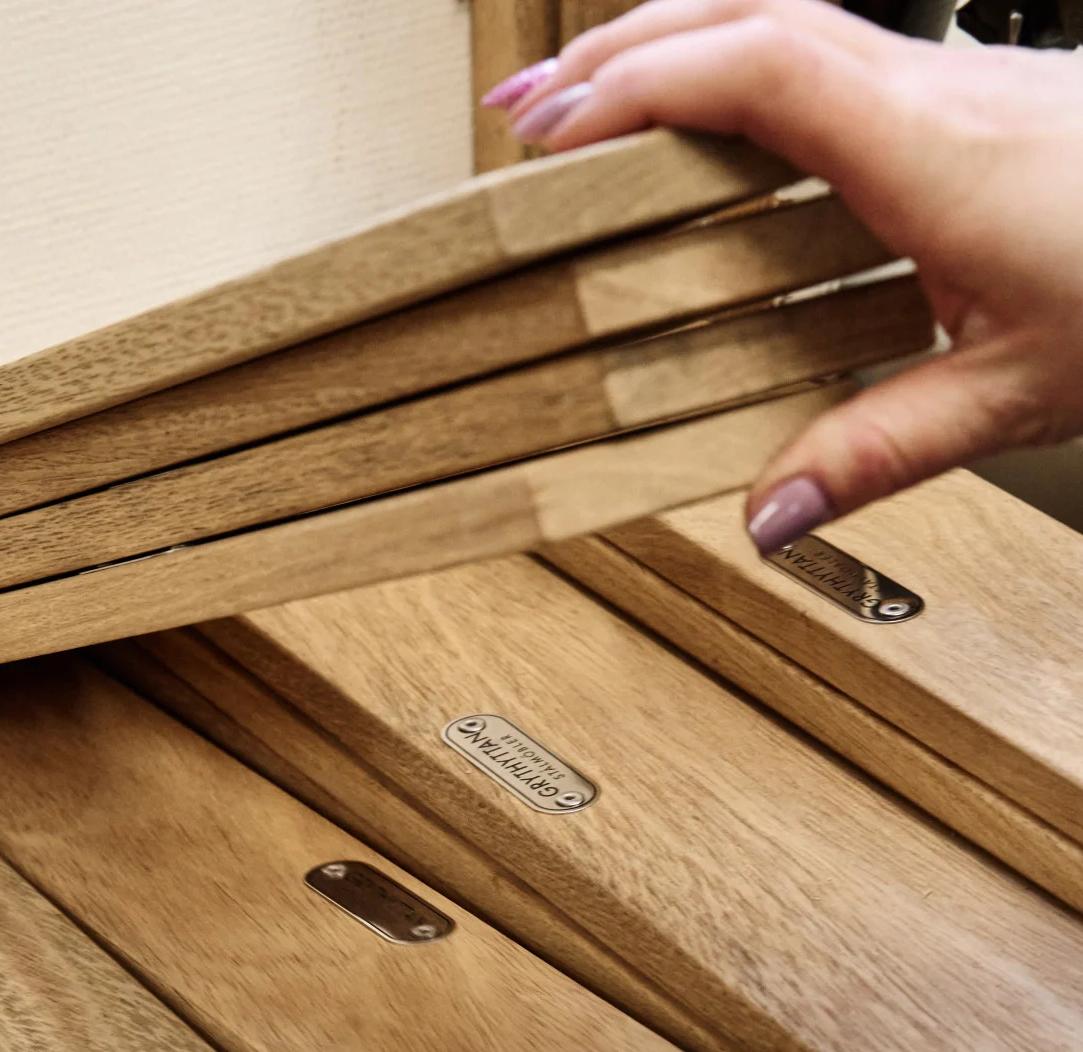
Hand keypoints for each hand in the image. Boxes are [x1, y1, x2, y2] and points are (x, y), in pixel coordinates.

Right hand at [487, 1, 1082, 550]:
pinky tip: (724, 122)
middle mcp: (934, 89)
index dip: (642, 88)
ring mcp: (955, 79)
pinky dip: (747, 69)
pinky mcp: (974, 97)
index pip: (757, 70)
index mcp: (930, 147)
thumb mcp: (1014, 392)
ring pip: (791, 16)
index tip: (554, 131)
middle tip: (531, 110)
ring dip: (682, 43)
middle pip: (751, 13)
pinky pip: (832, 53)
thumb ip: (875, 451)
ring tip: (597, 99)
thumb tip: (767, 509)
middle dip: (625, 50)